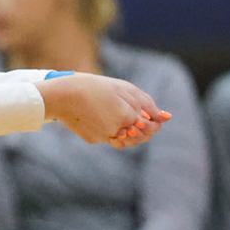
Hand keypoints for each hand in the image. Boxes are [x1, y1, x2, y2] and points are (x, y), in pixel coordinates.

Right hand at [39, 74, 168, 147]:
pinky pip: (108, 138)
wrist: (63, 95)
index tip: (150, 116)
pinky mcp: (93, 140)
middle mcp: (118, 131)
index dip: (154, 122)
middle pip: (140, 138)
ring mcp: (105, 137)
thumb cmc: (95, 87)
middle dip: (142, 130)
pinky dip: (110, 131)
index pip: (151, 128)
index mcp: (128, 117)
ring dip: (128, 133)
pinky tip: (102, 117)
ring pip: (125, 141)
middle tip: (136, 118)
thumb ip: (147, 104)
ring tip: (119, 117)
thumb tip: (166, 117)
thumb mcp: (124, 89)